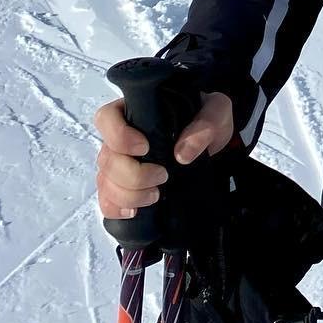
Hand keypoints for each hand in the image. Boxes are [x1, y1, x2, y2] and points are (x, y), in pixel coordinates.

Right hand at [93, 90, 233, 220]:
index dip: (118, 135)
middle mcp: (121, 137)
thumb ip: (206, 124)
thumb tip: (182, 153)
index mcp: (136, 111)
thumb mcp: (217, 112)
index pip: (107, 118)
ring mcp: (118, 163)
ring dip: (128, 195)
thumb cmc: (207, 120)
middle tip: (163, 176)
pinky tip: (135, 211)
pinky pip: (106, 201)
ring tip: (156, 195)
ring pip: (105, 182)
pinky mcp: (122, 186)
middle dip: (132, 175)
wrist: (211, 143)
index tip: (145, 147)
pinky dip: (117, 209)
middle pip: (107, 159)